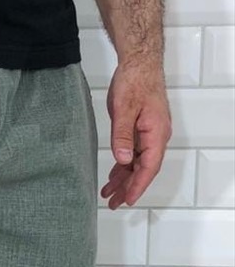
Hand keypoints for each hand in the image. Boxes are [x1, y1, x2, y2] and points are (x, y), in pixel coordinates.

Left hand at [101, 62, 171, 208]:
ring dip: (124, 180)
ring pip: (137, 164)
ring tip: (108, 195)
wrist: (139, 63)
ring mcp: (149, 135)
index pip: (149, 166)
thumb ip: (123, 136)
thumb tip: (124, 159)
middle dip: (128, 188)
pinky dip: (123, 167)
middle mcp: (156, 137)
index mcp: (156, 133)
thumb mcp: (124, 109)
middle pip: (143, 169)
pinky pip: (133, 154)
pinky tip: (113, 177)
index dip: (138, 185)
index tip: (128, 200)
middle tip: (113, 204)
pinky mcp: (141, 131)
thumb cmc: (135, 81)